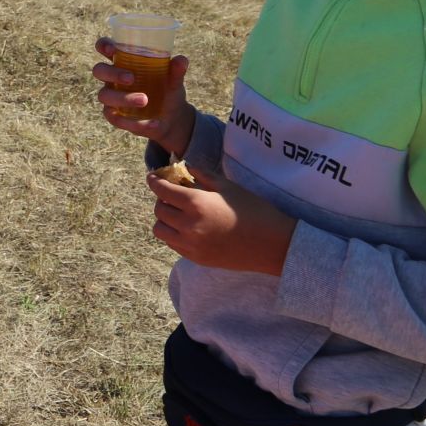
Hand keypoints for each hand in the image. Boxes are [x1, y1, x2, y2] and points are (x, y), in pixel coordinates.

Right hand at [92, 37, 196, 158]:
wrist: (172, 118)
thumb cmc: (167, 90)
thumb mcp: (174, 80)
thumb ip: (176, 71)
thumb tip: (181, 60)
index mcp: (123, 62)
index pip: (105, 48)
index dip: (103, 45)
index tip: (112, 49)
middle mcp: (113, 78)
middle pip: (99, 70)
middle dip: (112, 73)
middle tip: (131, 78)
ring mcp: (112, 97)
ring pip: (104, 95)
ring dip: (124, 98)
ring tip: (145, 100)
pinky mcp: (116, 117)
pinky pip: (116, 119)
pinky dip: (136, 123)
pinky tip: (154, 123)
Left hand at [148, 167, 295, 273]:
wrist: (273, 244)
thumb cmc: (253, 209)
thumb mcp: (227, 187)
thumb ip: (201, 175)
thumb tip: (184, 167)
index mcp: (195, 203)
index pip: (161, 190)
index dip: (154, 181)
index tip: (153, 176)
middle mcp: (188, 225)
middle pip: (158, 210)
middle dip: (162, 199)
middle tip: (173, 194)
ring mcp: (191, 245)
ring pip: (160, 229)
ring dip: (165, 219)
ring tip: (179, 213)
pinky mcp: (196, 258)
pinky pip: (173, 244)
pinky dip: (174, 234)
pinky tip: (188, 228)